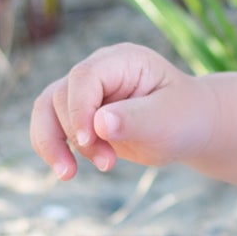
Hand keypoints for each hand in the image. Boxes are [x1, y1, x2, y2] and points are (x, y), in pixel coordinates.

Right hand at [30, 42, 207, 178]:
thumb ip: (135, 119)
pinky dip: (53, 149)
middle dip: (76, 135)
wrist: (190, 128)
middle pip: (60, 95)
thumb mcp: (168, 120)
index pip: (84, 77)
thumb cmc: (185, 118)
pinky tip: (67, 171)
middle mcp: (98, 71)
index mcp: (122, 60)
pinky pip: (50, 127)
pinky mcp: (79, 115)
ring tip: (68, 175)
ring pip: (45, 110)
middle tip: (108, 163)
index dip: (79, 109)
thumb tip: (99, 123)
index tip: (88, 141)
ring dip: (52, 144)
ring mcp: (86, 92)